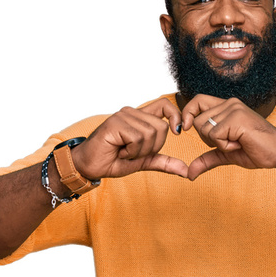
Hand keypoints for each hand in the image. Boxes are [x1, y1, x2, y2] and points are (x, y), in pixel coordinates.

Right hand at [71, 97, 187, 179]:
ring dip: (139, 151)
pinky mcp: (115, 123)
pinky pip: (137, 138)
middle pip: (162, 127)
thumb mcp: (143, 162)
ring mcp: (123, 116)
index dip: (176, 116)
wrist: (89, 166)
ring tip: (124, 152)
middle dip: (152, 148)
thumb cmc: (113, 160)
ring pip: (150, 134)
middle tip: (133, 152)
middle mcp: (132, 112)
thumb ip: (163, 162)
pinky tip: (118, 151)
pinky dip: (131, 151)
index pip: (165, 105)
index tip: (179, 132)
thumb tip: (186, 171)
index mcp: (140, 117)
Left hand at [181, 95, 275, 180]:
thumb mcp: (226, 155)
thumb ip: (207, 159)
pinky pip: (214, 136)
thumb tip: (189, 174)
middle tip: (231, 142)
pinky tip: (241, 143)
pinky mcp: (236, 118)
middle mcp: (229, 103)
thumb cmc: (256, 150)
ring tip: (238, 142)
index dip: (187, 113)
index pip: (197, 101)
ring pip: (204, 129)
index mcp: (226, 106)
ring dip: (219, 143)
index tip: (184, 128)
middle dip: (208, 139)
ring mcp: (233, 108)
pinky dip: (225, 146)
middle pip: (196, 121)